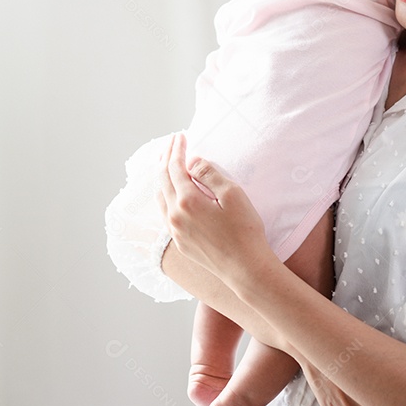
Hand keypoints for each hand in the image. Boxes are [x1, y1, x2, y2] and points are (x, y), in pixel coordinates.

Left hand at [157, 134, 274, 281]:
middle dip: (166, 157)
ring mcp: (175, 230)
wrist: (245, 269)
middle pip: (162, 179)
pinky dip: (164, 194)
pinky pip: (164, 212)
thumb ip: (209, 174)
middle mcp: (174, 215)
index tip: (181, 135)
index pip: (174, 167)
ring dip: (162, 176)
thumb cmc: (245, 231)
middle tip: (172, 142)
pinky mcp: (180, 242)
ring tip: (167, 162)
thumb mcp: (232, 195)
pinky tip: (170, 192)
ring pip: (160, 196)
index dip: (176, 149)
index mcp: (187, 201)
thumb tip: (192, 161)